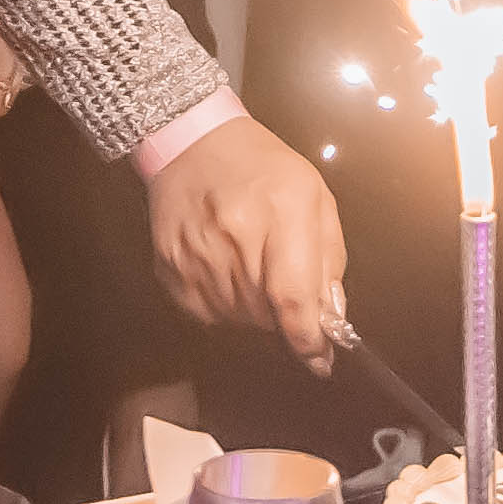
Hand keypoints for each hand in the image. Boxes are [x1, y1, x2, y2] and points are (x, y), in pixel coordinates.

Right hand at [148, 112, 350, 360]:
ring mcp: (197, 256)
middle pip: (268, 316)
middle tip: (283, 279)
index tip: (320, 360)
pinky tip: (226, 266)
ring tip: (251, 262)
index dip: (308, 340)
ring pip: (239, 320)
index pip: (293, 299)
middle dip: (286, 313)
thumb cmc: (262, 167)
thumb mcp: (314, 197)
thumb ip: (329, 258)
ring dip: (255, 308)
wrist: (192, 144)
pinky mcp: (170, 269)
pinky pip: (208, 313)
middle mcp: (236, 238)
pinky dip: (225, 302)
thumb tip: (331, 316)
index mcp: (282, 212)